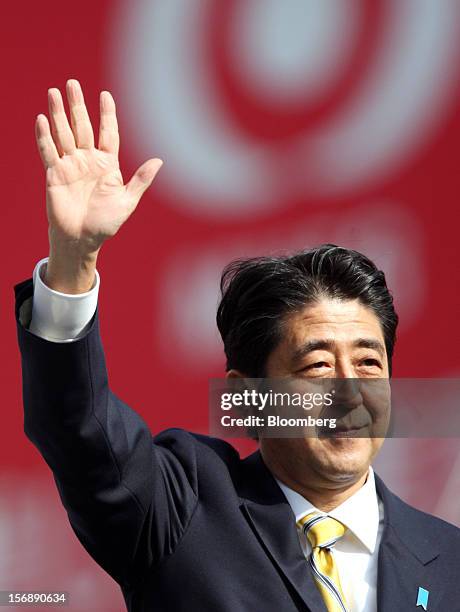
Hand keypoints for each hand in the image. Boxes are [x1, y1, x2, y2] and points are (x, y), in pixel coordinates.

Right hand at [35, 79, 162, 291]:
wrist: (81, 239)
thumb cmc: (105, 223)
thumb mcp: (127, 202)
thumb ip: (140, 180)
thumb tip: (159, 161)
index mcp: (108, 165)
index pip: (108, 133)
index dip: (107, 114)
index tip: (105, 95)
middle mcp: (88, 161)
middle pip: (82, 126)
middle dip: (77, 105)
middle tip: (72, 83)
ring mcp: (70, 166)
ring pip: (63, 134)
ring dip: (58, 113)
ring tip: (54, 92)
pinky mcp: (54, 174)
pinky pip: (48, 151)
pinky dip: (44, 136)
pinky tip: (42, 119)